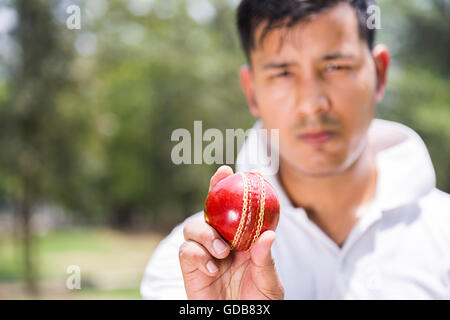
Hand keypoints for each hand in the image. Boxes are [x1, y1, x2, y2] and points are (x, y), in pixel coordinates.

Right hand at [179, 165, 283, 299]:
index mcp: (243, 242)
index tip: (252, 171)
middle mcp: (222, 242)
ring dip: (205, 233)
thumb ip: (265, 260)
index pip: (241, 212)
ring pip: (193, 227)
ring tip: (221, 251)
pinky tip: (212, 269)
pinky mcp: (190, 268)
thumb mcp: (269, 283)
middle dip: (214, 189)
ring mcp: (204, 254)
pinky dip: (197, 254)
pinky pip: (186, 250)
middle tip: (221, 176)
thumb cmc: (257, 305)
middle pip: (212, 210)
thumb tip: (269, 234)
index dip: (242, 190)